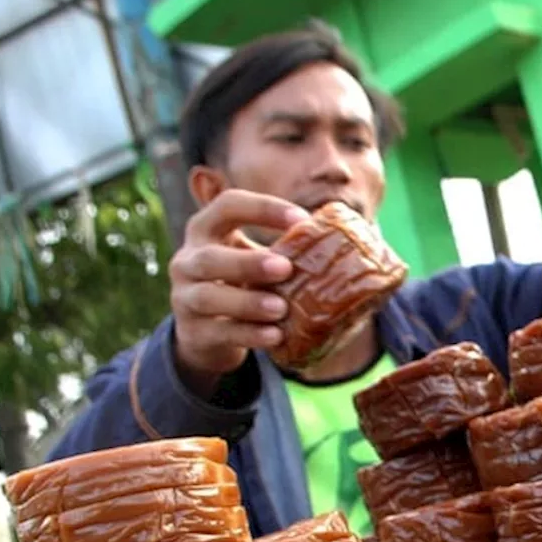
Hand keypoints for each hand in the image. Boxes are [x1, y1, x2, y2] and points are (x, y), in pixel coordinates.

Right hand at [168, 189, 309, 390]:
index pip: (227, 205)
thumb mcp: (253, 260)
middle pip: (210, 258)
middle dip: (248, 262)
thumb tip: (357, 243)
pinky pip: (219, 332)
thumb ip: (286, 250)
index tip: (301, 220)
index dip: (263, 208)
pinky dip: (248, 334)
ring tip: (281, 308)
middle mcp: (189, 261)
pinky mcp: (193, 332)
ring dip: (247, 302)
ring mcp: (185, 298)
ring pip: (209, 297)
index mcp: (206, 230)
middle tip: (285, 268)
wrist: (205, 334)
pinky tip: (274, 336)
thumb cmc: (240, 284)